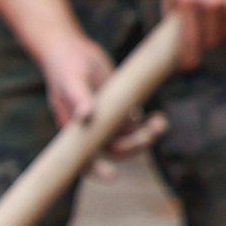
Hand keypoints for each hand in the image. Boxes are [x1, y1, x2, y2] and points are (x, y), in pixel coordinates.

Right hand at [29, 35, 163, 165]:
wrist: (73, 50)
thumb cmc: (65, 66)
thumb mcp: (71, 79)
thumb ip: (77, 97)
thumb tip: (85, 116)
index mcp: (74, 130)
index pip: (83, 158)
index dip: (96, 169)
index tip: (112, 175)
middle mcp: (91, 130)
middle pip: (115, 151)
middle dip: (135, 146)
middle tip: (150, 134)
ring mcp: (107, 121)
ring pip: (130, 140)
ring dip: (147, 136)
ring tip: (160, 122)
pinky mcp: (120, 110)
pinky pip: (137, 126)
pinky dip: (149, 125)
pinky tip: (157, 117)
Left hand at [162, 0, 225, 58]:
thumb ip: (167, 9)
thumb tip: (167, 36)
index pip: (187, 38)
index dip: (187, 56)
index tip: (187, 67)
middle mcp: (211, 4)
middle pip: (207, 41)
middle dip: (201, 41)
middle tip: (198, 32)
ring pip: (223, 35)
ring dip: (216, 31)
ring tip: (211, 11)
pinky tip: (225, 6)